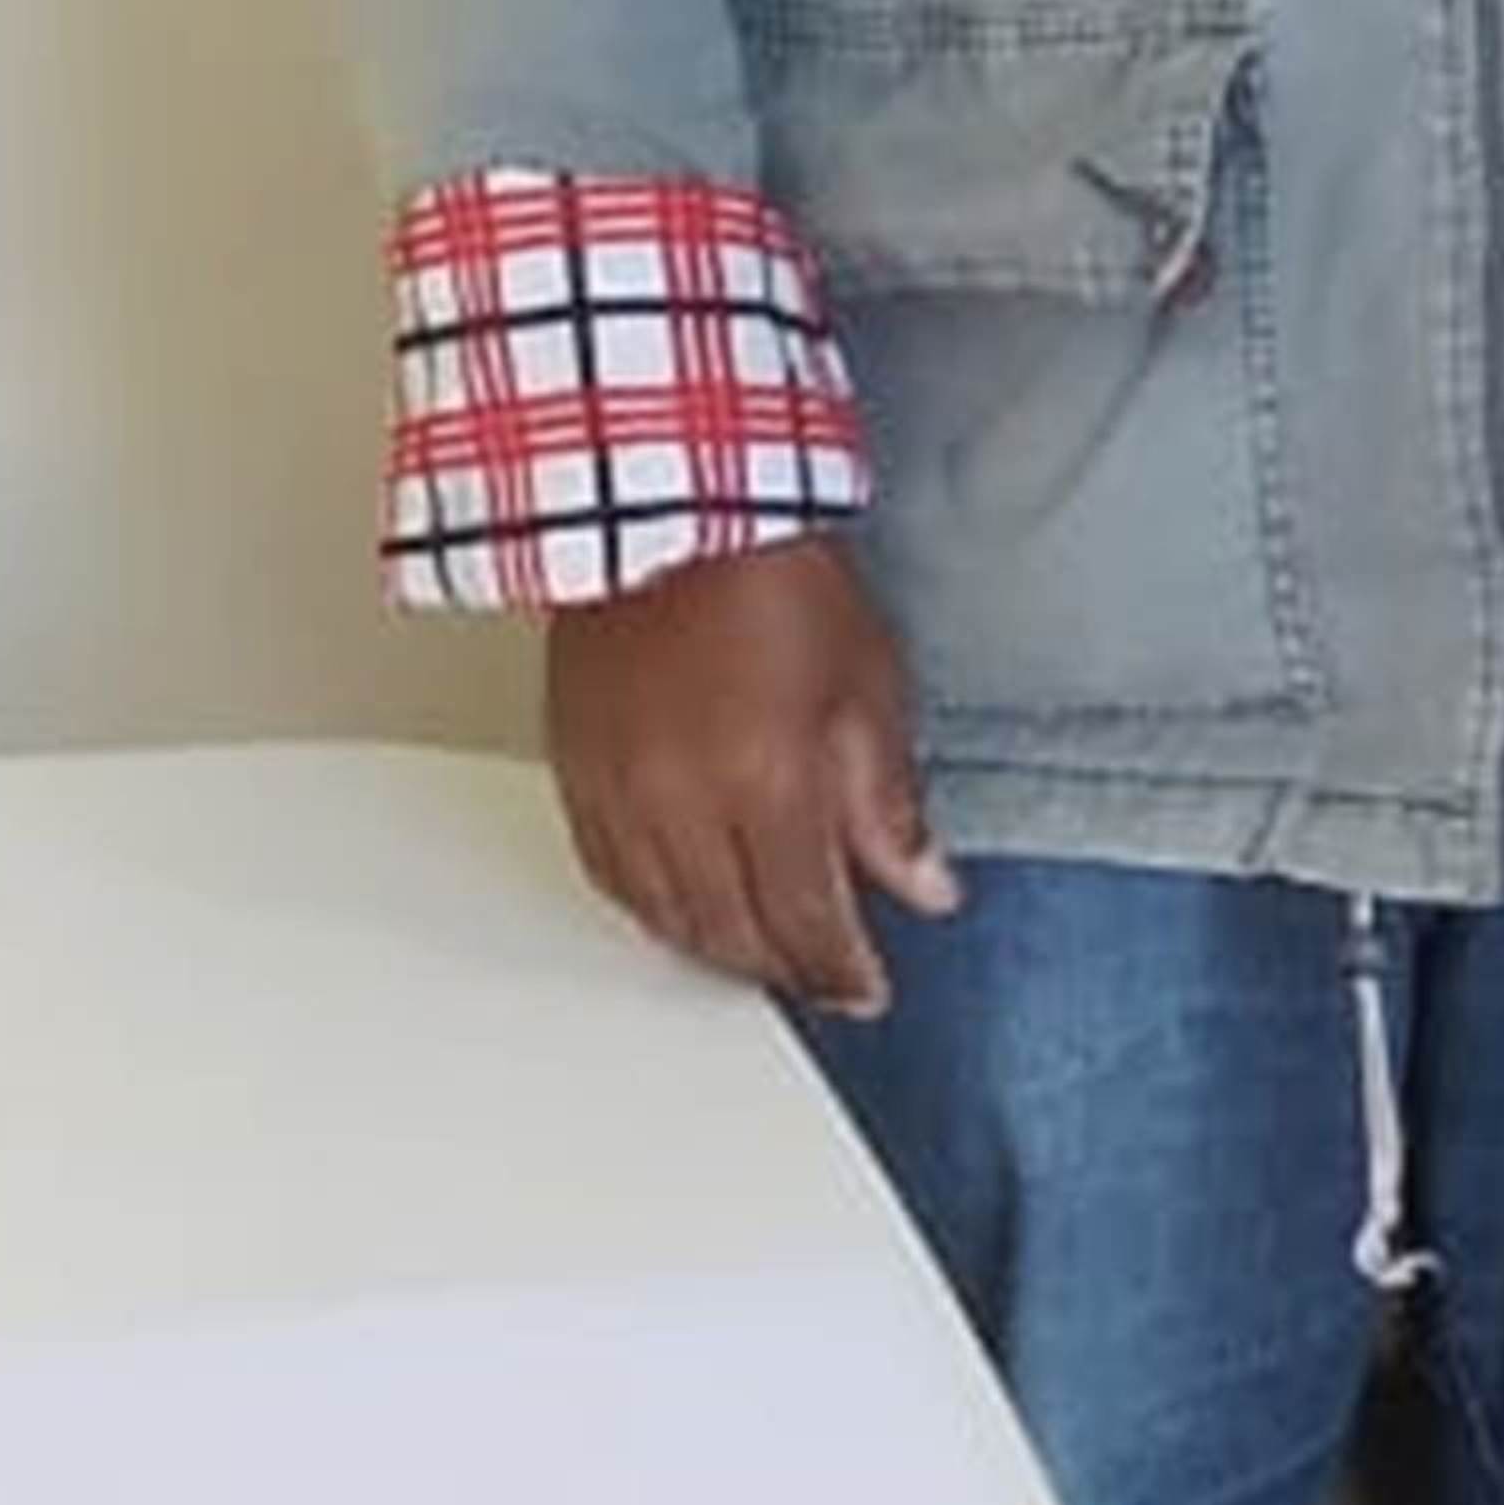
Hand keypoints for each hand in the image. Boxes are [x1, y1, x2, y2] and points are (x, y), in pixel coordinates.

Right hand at [545, 537, 959, 1019]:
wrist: (672, 515)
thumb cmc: (774, 580)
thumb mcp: (870, 686)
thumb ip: (891, 803)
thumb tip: (926, 887)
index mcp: (765, 784)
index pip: (805, 920)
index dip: (840, 969)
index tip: (867, 988)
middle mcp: (682, 805)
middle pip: (732, 934)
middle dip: (784, 969)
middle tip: (821, 978)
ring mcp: (619, 796)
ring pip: (665, 920)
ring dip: (718, 950)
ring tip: (763, 956)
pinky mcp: (576, 778)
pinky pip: (611, 880)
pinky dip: (653, 912)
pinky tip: (683, 913)